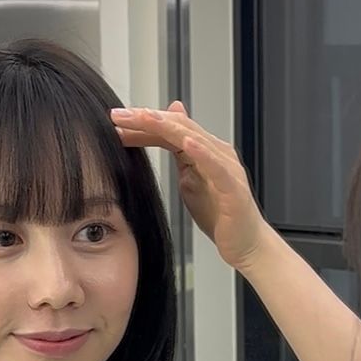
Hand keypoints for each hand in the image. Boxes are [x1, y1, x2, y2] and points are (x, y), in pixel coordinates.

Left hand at [111, 102, 271, 272]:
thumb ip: (178, 153)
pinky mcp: (233, 188)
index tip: (115, 122)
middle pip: (179, 128)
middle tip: (118, 115)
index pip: (169, 130)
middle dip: (147, 120)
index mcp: (204, 151)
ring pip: (195, 140)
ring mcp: (226, 168)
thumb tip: (168, 127)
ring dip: (168, 128)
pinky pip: (217, 167)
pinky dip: (202, 153)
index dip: (142, 125)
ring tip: (145, 118)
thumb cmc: (221, 215)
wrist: (246, 244)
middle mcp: (217, 153)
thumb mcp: (191, 180)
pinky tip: (187, 144)